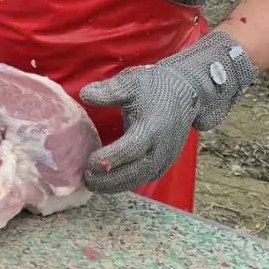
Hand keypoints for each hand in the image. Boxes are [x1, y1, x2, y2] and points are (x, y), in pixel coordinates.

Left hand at [79, 31, 257, 193]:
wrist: (184, 93)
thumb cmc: (153, 87)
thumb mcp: (130, 83)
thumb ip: (109, 91)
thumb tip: (84, 94)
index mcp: (152, 127)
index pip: (132, 148)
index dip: (112, 158)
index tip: (90, 162)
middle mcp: (161, 147)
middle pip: (135, 171)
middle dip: (109, 178)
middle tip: (85, 179)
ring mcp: (165, 158)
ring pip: (139, 179)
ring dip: (116, 185)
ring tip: (92, 185)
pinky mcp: (164, 163)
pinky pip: (144, 178)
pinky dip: (126, 184)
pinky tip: (107, 184)